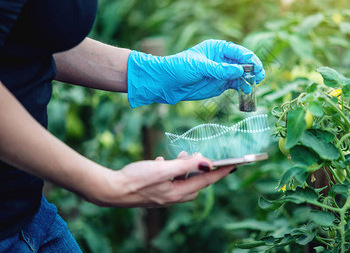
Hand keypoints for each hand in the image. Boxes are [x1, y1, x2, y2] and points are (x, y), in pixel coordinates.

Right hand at [97, 153, 233, 207]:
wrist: (111, 190)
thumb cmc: (136, 179)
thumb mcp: (163, 169)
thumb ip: (185, 165)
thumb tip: (207, 162)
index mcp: (178, 192)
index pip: (206, 181)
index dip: (221, 172)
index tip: (234, 165)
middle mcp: (173, 197)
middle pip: (196, 184)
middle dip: (202, 171)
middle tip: (200, 157)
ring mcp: (163, 196)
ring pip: (182, 183)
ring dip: (185, 170)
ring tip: (180, 156)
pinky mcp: (154, 192)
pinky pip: (169, 182)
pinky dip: (171, 172)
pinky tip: (162, 163)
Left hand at [127, 39, 264, 106]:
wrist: (166, 83)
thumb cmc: (179, 68)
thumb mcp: (200, 67)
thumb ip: (220, 69)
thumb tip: (239, 71)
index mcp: (218, 48)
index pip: (238, 52)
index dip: (249, 59)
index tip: (256, 67)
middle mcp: (223, 59)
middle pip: (243, 63)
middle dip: (253, 69)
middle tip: (260, 76)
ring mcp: (223, 72)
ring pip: (242, 75)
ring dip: (249, 80)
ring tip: (255, 85)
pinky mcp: (221, 85)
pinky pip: (236, 86)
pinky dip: (243, 88)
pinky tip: (247, 91)